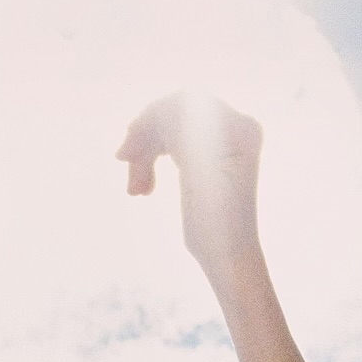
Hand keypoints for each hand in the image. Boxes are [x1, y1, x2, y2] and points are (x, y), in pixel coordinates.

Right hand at [116, 91, 263, 279]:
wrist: (229, 260)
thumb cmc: (216, 228)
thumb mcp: (199, 176)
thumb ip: (187, 134)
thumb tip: (173, 101)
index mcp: (237, 128)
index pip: (183, 104)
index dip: (149, 122)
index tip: (124, 154)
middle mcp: (234, 127)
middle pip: (175, 116)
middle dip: (146, 142)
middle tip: (125, 168)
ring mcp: (223, 141)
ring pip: (170, 132)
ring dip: (147, 157)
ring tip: (136, 191)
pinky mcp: (212, 156)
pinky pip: (174, 143)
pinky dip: (155, 160)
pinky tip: (145, 186)